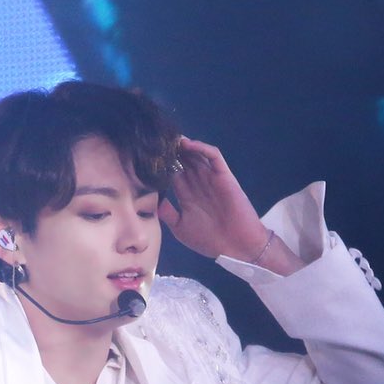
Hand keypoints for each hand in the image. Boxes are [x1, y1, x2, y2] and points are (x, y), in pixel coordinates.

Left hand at [158, 137, 269, 260]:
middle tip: (157, 140)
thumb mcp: (181, 228)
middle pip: (183, 161)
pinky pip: (213, 156)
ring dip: (183, 146)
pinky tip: (188, 145)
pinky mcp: (224, 176)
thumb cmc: (209, 240)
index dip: (161, 166)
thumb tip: (154, 200)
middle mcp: (198, 184)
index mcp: (187, 196)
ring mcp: (211, 179)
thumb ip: (168, 213)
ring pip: (196, 155)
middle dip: (171, 151)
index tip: (147, 158)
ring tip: (169, 138)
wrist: (236, 246)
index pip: (172, 174)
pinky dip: (201, 148)